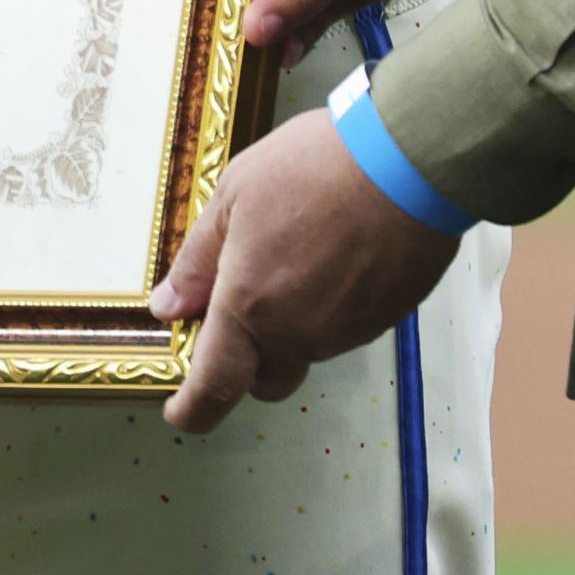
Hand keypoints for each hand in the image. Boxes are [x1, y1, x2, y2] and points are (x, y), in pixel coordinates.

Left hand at [149, 107, 459, 434]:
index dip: (194, 409)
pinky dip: (331, 308)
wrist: (405, 161)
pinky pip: (345, 330)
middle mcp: (299, 333)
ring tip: (298, 253)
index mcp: (250, 306)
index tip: (181, 413)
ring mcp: (346, 331)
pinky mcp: (384, 319)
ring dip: (292, 325)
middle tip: (239, 311)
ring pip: (307, 350)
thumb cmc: (316, 168)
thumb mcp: (234, 195)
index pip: (215, 385)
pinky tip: (334, 255)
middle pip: (265, 379)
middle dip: (246, 362)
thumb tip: (169, 304)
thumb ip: (199, 260)